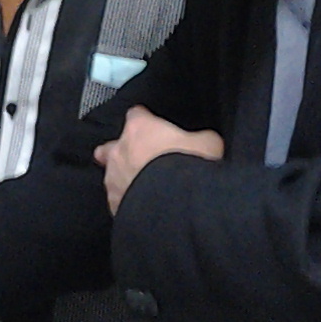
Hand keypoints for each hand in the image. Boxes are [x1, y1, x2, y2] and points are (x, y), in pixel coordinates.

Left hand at [93, 105, 224, 214]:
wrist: (175, 207)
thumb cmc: (188, 169)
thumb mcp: (209, 143)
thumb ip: (202, 138)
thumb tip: (206, 142)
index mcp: (140, 129)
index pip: (136, 114)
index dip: (145, 120)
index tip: (152, 125)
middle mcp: (120, 151)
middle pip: (111, 146)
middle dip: (122, 150)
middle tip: (138, 157)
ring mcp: (114, 179)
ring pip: (112, 175)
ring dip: (125, 178)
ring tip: (144, 187)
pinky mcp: (115, 205)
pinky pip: (118, 200)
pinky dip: (128, 201)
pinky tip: (143, 206)